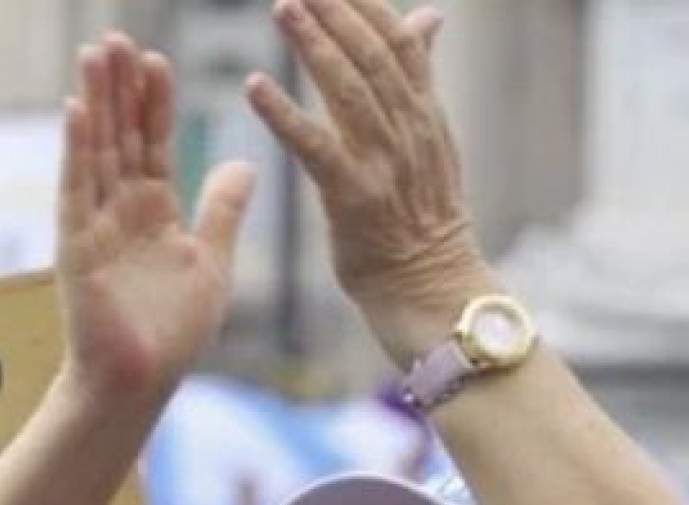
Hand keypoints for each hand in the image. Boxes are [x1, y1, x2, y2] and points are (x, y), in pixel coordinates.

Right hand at [56, 35, 254, 400]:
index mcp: (154, 210)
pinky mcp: (76, 246)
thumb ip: (222, 211)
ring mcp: (95, 224)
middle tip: (116, 38)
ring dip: (95, 102)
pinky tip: (76, 109)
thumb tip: (244, 162)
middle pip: (120, 135)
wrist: (141, 382)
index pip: (154, 142)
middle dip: (119, 88)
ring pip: (96, 150)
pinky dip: (76, 150)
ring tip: (95, 54)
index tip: (156, 60)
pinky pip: (76, 190)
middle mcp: (120, 209)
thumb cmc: (173, 332)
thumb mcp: (211, 262)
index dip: (154, 103)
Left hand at [247, 0, 487, 365]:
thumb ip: (420, 81)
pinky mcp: (354, 197)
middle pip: (373, 55)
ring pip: (348, 90)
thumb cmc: (424, 221)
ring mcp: (385, 164)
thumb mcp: (433, 143)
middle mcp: (410, 131)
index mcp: (428, 116)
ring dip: (312, 46)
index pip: (401, 42)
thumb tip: (427, 16)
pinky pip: (316, 147)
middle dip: (336, 11)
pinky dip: (284, 114)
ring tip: (281, 8)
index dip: (368, 5)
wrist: (435, 292)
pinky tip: (253, 87)